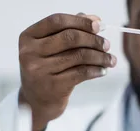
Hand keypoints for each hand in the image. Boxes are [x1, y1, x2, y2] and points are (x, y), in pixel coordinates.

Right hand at [18, 13, 116, 130]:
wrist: (36, 102)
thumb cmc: (46, 69)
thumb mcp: (50, 48)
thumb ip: (69, 30)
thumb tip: (94, 19)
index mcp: (28, 37)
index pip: (57, 21)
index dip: (80, 21)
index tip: (99, 25)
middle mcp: (30, 53)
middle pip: (70, 38)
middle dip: (93, 39)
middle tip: (107, 44)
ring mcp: (40, 71)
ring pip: (79, 56)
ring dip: (100, 56)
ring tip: (111, 59)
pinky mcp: (53, 87)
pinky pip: (81, 73)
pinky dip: (96, 70)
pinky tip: (103, 70)